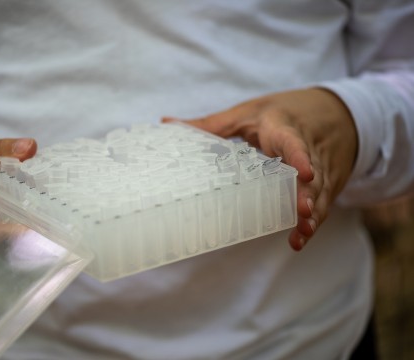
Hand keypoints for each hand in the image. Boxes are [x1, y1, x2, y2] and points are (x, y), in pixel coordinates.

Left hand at [163, 88, 357, 250]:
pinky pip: (325, 202)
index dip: (300, 156)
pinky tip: (300, 238)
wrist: (337, 110)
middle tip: (303, 212)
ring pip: (321, 192)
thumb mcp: (249, 112)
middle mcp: (309, 149)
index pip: (295, 142)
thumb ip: (211, 124)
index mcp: (285, 129)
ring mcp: (322, 167)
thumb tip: (166, 123)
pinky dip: (314, 221)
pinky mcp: (328, 181)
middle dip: (309, 194)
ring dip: (313, 213)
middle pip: (312, 173)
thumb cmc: (285, 111)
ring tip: (302, 232)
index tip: (305, 173)